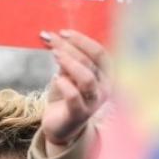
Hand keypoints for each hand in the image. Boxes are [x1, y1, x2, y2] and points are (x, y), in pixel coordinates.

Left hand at [39, 29, 109, 154]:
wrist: (60, 125)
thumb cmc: (66, 95)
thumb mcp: (68, 73)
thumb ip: (67, 58)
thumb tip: (55, 37)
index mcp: (106, 74)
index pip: (100, 52)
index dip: (82, 40)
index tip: (63, 32)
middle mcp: (104, 88)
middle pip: (91, 61)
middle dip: (70, 47)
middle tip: (52, 40)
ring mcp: (94, 102)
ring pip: (87, 78)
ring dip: (69, 63)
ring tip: (54, 55)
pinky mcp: (80, 114)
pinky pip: (74, 96)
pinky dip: (64, 84)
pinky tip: (55, 78)